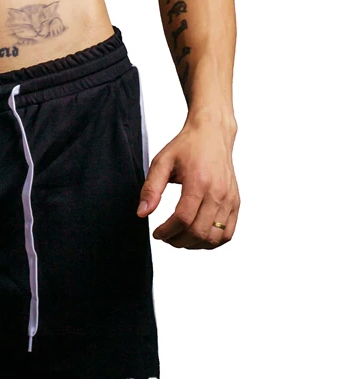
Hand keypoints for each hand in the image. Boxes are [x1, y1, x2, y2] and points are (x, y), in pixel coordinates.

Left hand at [136, 117, 239, 248]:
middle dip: (177, 240)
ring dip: (194, 244)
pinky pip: (227, 233)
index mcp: (199, 182)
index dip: (167, 231)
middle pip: (199, 232)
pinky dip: (212, 241)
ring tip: (179, 238)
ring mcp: (229, 199)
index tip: (157, 233)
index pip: (183, 219)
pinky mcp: (235, 202)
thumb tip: (142, 213)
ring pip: (214, 237)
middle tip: (165, 237)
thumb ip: (151, 189)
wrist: (213, 134)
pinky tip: (197, 236)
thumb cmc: (187, 146)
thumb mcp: (162, 162)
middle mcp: (218, 192)